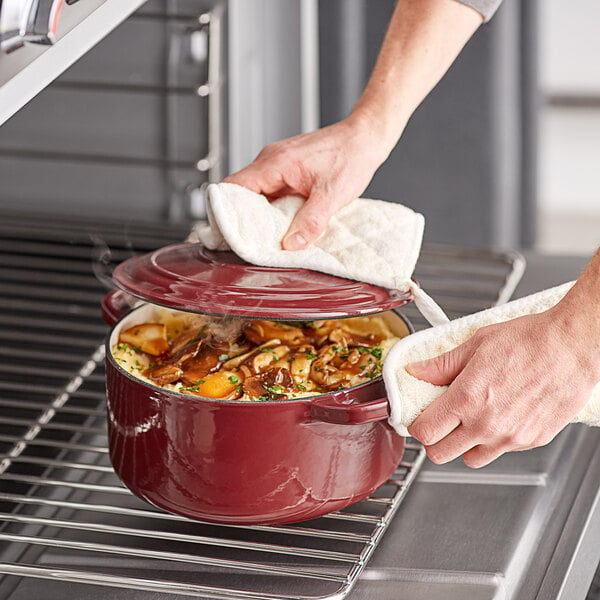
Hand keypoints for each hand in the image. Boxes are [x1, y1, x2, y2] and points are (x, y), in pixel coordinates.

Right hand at [224, 116, 386, 249]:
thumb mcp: (332, 196)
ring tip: (268, 235)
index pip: (233, 187)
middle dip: (243, 218)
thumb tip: (291, 245)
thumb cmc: (351, 156)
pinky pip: (270, 191)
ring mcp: (278, 164)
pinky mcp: (287, 170)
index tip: (228, 233)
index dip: (226, 211)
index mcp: (275, 162)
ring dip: (260, 214)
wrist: (365, 138)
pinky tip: (283, 222)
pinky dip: (273, 208)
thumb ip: (310, 223)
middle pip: (241, 193)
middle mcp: (271, 160)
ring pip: (256, 194)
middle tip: (249, 241)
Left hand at [406, 305, 599, 467]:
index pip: (424, 431)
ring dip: (463, 445)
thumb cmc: (530, 340)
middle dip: (434, 439)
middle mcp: (487, 424)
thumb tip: (416, 371)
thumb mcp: (476, 344)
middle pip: (440, 454)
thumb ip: (442, 364)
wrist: (573, 346)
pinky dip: (493, 440)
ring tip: (469, 419)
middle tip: (439, 421)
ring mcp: (510, 437)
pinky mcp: (531, 441)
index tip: (419, 417)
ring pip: (470, 459)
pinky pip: (501, 451)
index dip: (416, 425)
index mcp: (467, 398)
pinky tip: (499, 415)